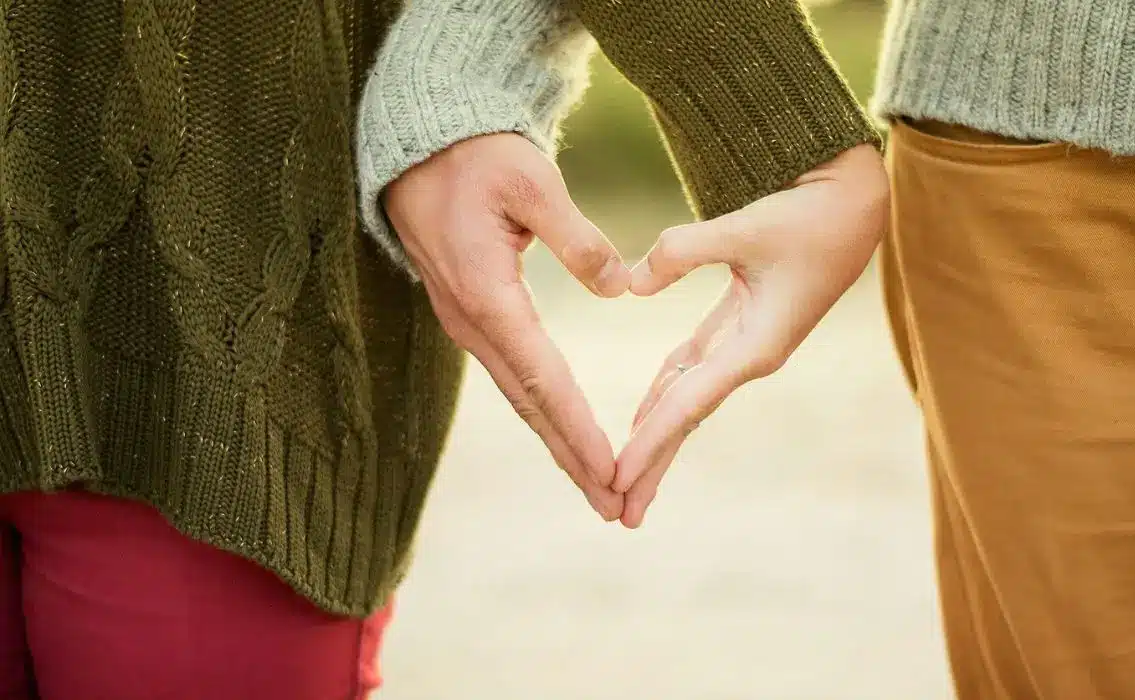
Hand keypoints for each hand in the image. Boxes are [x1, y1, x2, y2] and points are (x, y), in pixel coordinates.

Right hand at [384, 133, 630, 520]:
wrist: (418, 146)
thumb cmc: (476, 157)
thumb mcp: (531, 181)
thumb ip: (577, 237)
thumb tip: (619, 287)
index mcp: (488, 294)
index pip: (542, 377)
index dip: (578, 428)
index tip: (611, 470)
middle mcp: (472, 321)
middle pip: (530, 405)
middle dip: (572, 459)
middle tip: (613, 506)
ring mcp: (467, 323)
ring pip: (519, 397)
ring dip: (558, 443)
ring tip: (597, 485)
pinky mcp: (471, 315)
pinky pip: (511, 375)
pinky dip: (542, 411)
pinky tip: (563, 432)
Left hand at [614, 144, 888, 527]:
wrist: (856, 204)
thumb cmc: (810, 216)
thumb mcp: (746, 227)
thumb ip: (683, 252)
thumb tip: (630, 284)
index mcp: (756, 347)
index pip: (688, 405)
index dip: (649, 443)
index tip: (615, 479)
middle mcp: (750, 356)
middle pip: (687, 419)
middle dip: (652, 465)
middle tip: (617, 512)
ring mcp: (746, 344)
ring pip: (688, 398)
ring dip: (656, 436)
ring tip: (624, 478)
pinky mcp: (741, 324)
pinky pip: (694, 368)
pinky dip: (666, 391)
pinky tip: (643, 413)